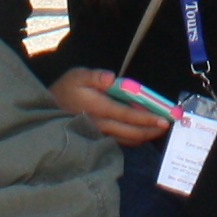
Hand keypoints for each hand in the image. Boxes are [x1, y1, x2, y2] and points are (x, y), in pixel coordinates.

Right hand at [54, 67, 172, 146]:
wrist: (48, 109)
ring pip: (128, 139)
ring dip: (145, 135)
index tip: (163, 119)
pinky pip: (121, 140)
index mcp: (98, 108)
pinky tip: (142, 131)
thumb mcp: (77, 76)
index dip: (147, 118)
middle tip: (168, 125)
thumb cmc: (66, 89)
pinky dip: (135, 137)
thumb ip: (95, 76)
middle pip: (132, 132)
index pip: (127, 115)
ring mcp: (100, 134)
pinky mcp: (100, 138)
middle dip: (152, 129)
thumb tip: (111, 77)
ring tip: (158, 128)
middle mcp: (101, 125)